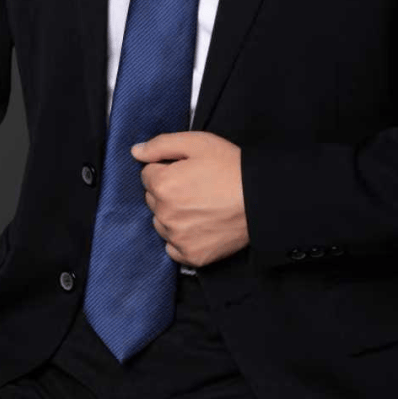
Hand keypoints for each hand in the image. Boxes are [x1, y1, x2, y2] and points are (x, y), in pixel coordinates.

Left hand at [130, 130, 249, 268]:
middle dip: (167, 192)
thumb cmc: (231, 167)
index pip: (147, 175)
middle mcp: (165, 214)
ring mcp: (178, 238)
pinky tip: (200, 226)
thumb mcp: (197, 143)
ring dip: (172, 215)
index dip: (166, 169)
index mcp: (162, 185)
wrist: (262, 199)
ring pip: (161, 223)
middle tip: (196, 186)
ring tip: (200, 206)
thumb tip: (135, 152)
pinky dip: (181, 239)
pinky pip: (173, 248)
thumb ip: (161, 145)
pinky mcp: (192, 255)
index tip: (187, 170)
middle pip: (153, 200)